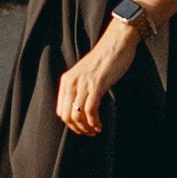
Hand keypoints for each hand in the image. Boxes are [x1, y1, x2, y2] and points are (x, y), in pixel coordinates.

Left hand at [56, 17, 144, 137]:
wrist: (116, 44)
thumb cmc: (104, 60)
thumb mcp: (85, 74)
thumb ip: (80, 88)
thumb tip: (81, 109)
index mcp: (66, 80)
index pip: (60, 110)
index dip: (70, 124)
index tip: (81, 128)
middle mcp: (71, 82)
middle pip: (67, 115)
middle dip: (78, 129)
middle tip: (89, 133)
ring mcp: (83, 84)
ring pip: (78, 115)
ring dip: (86, 128)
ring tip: (95, 131)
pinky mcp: (96, 85)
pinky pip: (90, 110)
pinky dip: (94, 122)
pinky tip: (100, 126)